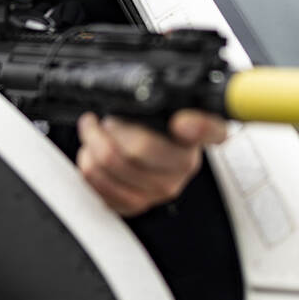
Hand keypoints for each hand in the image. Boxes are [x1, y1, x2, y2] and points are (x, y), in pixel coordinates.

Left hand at [76, 110, 227, 216]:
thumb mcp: (158, 103)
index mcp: (197, 134)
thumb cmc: (147, 125)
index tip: (181, 123)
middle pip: (141, 147)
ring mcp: (162, 188)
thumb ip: (162, 96)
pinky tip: (93, 154)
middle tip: (107, 120)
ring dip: (93, 144)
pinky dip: (88, 166)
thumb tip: (150, 95)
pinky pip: (102, 186)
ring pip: (113, 166)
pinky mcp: (137, 204)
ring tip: (94, 133)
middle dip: (112, 128)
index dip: (197, 127)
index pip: (210, 130)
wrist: (138, 150)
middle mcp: (185, 164)